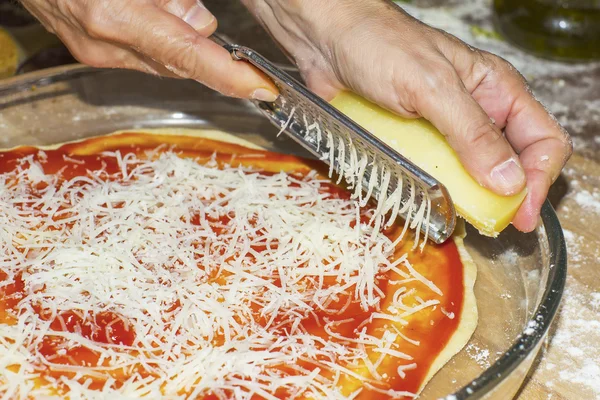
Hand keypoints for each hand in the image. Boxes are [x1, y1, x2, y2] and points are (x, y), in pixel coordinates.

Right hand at [19, 0, 277, 100]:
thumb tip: (200, 23)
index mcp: (114, 14)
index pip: (189, 56)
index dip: (230, 77)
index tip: (262, 89)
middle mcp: (103, 43)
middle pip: (178, 62)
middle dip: (202, 48)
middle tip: (203, 20)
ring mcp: (91, 51)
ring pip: (160, 59)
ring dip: (177, 40)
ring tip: (164, 6)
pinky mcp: (86, 51)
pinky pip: (138, 54)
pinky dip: (156, 39)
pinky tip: (149, 12)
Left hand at [241, 0, 572, 231]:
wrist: (327, 40)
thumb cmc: (379, 44)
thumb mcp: (432, 86)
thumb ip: (471, 132)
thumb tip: (508, 180)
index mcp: (495, 89)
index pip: (542, 139)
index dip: (540, 178)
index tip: (521, 212)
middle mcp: (476, 111)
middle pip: (511, 162)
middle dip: (507, 195)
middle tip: (494, 223)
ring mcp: (443, 129)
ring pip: (472, 173)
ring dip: (470, 197)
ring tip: (463, 217)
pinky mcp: (413, 141)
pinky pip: (434, 173)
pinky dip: (435, 190)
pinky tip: (429, 201)